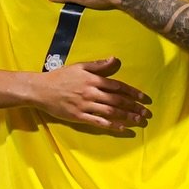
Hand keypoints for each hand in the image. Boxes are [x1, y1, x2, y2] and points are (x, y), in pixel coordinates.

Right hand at [33, 56, 151, 132]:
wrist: (41, 90)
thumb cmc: (61, 77)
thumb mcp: (80, 66)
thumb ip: (99, 65)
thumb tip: (116, 60)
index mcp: (93, 80)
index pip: (118, 86)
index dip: (134, 93)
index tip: (145, 99)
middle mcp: (92, 93)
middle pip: (117, 101)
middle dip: (134, 107)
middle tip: (147, 113)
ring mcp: (85, 106)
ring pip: (111, 112)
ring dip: (127, 117)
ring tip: (139, 121)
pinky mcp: (79, 117)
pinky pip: (98, 122)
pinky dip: (112, 125)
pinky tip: (123, 128)